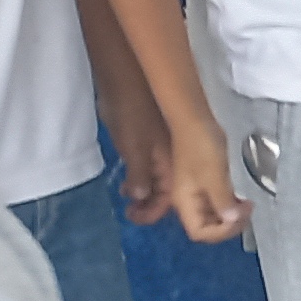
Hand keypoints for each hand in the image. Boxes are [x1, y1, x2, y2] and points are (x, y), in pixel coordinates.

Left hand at [104, 102, 180, 225]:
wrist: (125, 82)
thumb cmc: (132, 114)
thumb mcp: (134, 148)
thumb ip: (140, 174)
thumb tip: (142, 198)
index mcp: (175, 162)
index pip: (170, 197)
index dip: (153, 211)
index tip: (135, 217)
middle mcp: (173, 160)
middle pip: (167, 193)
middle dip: (149, 207)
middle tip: (130, 213)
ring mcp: (162, 152)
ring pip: (158, 183)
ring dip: (143, 196)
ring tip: (126, 201)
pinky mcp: (151, 145)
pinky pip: (150, 171)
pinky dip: (139, 182)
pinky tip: (126, 185)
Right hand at [158, 121, 251, 242]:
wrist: (195, 120)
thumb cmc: (202, 147)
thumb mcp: (214, 175)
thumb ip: (222, 200)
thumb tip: (232, 220)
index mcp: (184, 203)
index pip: (199, 233)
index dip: (221, 232)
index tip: (240, 217)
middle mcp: (187, 202)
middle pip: (206, 227)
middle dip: (228, 226)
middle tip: (247, 211)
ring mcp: (195, 193)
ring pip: (213, 216)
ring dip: (230, 216)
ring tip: (247, 205)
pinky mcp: (203, 183)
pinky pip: (216, 202)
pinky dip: (229, 205)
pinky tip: (241, 198)